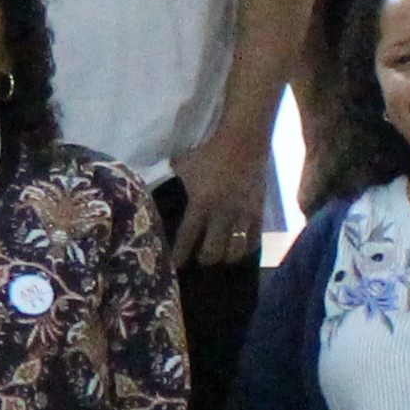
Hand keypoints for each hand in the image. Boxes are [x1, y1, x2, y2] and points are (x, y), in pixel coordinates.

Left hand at [174, 128, 272, 269]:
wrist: (244, 142)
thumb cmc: (209, 153)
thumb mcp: (183, 166)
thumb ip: (169, 182)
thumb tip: (151, 191)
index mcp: (201, 203)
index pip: (187, 237)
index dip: (180, 255)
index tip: (174, 266)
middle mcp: (222, 213)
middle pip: (213, 251)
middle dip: (204, 259)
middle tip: (199, 259)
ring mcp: (243, 215)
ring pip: (235, 251)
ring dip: (225, 257)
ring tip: (219, 257)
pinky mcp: (259, 212)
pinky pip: (254, 241)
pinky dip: (245, 249)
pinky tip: (238, 249)